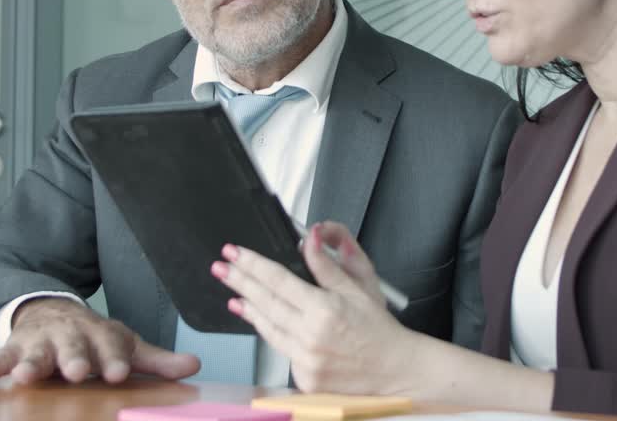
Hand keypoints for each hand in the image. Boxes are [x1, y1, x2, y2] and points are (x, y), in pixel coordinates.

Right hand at [0, 297, 200, 385]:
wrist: (52, 312)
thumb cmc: (94, 339)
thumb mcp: (125, 345)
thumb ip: (157, 360)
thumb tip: (196, 366)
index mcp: (101, 336)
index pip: (110, 350)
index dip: (114, 360)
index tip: (117, 374)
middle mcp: (70, 337)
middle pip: (73, 349)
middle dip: (75, 360)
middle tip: (78, 372)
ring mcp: (40, 343)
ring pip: (36, 356)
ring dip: (32, 365)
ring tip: (25, 378)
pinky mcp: (14, 350)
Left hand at [214, 222, 418, 394]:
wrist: (395, 369)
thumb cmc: (379, 330)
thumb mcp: (358, 288)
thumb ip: (327, 266)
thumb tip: (309, 240)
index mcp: (324, 309)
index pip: (277, 280)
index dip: (252, 265)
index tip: (235, 253)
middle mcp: (311, 336)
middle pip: (265, 303)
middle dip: (239, 282)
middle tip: (221, 268)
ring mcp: (305, 360)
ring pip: (267, 328)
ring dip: (248, 308)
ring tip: (233, 294)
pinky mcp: (304, 378)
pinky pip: (280, 349)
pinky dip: (270, 333)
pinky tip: (260, 321)